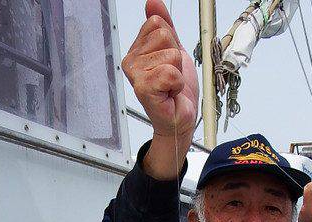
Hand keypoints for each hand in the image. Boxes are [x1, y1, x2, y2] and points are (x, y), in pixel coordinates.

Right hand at [122, 0, 198, 141]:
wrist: (180, 119)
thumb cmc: (175, 91)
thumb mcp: (174, 51)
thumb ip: (165, 25)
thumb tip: (153, 2)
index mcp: (137, 50)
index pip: (158, 24)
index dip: (172, 43)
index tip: (169, 64)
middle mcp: (132, 61)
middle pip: (164, 36)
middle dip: (176, 57)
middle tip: (171, 77)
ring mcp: (135, 75)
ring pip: (170, 54)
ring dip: (177, 72)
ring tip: (170, 86)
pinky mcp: (143, 88)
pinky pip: (170, 72)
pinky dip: (177, 84)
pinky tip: (169, 94)